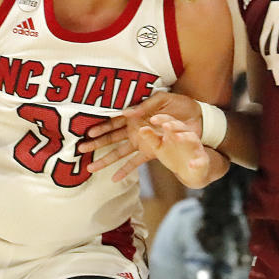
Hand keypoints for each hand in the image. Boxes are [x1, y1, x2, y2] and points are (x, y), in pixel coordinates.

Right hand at [80, 92, 201, 180]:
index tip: (86, 131)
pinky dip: (126, 170)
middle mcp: (135, 128)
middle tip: (80, 150)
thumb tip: (126, 112)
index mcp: (136, 114)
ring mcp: (142, 141)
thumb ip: (145, 105)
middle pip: (111, 137)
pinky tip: (115, 179)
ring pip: (119, 151)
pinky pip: (136, 162)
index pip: (113, 120)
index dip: (100, 126)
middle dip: (96, 144)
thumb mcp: (163, 99)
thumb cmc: (180, 105)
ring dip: (106, 159)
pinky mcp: (152, 151)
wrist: (198, 118)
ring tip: (91, 168)